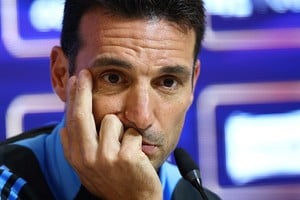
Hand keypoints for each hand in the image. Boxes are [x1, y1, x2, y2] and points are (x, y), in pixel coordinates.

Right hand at [60, 69, 161, 199]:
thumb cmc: (114, 181)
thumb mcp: (89, 168)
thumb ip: (77, 148)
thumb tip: (64, 127)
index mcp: (76, 158)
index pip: (71, 121)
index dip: (72, 98)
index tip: (75, 80)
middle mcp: (86, 158)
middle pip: (81, 115)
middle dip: (82, 90)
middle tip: (84, 73)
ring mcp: (106, 158)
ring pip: (113, 120)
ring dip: (122, 129)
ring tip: (125, 147)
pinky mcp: (126, 158)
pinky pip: (132, 132)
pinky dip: (136, 140)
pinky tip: (136, 155)